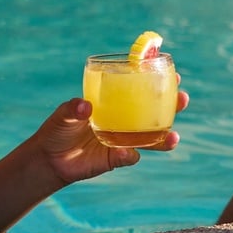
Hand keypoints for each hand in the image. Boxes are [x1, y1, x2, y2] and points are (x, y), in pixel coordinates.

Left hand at [31, 92, 185, 184]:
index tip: (173, 74)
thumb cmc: (57, 129)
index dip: (157, 82)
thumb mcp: (63, 113)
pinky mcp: (116, 159)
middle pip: (154, 113)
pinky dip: (131, 154)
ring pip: (150, 138)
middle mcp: (124, 121)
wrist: (50, 159)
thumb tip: (86, 106)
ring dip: (164, 138)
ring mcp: (122, 140)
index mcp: (114, 103)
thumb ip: (73, 108)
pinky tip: (129, 152)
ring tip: (174, 137)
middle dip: (172, 106)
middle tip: (183, 98)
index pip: (139, 90)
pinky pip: (130, 156)